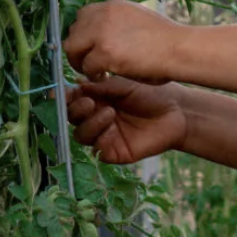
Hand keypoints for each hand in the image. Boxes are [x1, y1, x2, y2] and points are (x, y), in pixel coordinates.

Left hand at [65, 0, 182, 82]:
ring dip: (81, 62)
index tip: (91, 47)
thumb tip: (104, 36)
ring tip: (96, 72)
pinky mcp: (104, 53)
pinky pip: (86, 67)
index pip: (82, 16)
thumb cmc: (166, 39)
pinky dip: (93, 75)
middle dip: (79, 49)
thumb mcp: (137, 18)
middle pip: (73, 31)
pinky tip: (105, 77)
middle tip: (89, 62)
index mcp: (112, 6)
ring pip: (72, 48)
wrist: (179, 48)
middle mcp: (103, 15)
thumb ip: (118, 23)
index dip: (84, 34)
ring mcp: (102, 33)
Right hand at [68, 76, 190, 163]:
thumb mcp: (124, 85)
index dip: (63, 97)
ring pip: (81, 135)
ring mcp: (103, 135)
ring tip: (110, 113)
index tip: (60, 93)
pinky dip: (100, 139)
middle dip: (76, 110)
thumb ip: (100, 86)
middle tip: (90, 102)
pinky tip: (112, 129)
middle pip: (71, 118)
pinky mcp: (113, 152)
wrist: (175, 112)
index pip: (71, 100)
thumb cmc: (150, 95)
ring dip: (90, 124)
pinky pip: (97, 149)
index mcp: (95, 99)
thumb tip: (76, 84)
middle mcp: (95, 117)